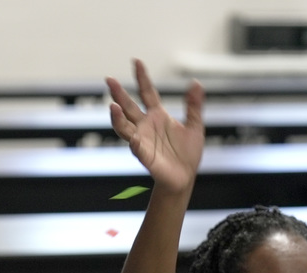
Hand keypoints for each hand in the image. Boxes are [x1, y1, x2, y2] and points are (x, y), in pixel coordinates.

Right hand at [106, 59, 204, 193]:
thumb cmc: (187, 153)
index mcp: (158, 115)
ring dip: (117, 118)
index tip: (136, 61)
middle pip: (129, 106)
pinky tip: (133, 138)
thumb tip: (197, 83)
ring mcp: (143, 140)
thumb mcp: (195, 126)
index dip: (142, 78)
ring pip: (124, 127)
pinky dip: (134, 143)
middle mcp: (146, 125)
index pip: (147, 92)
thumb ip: (194, 106)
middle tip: (109, 80)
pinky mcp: (145, 155)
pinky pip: (137, 148)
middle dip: (119, 94)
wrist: (185, 177)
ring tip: (113, 107)